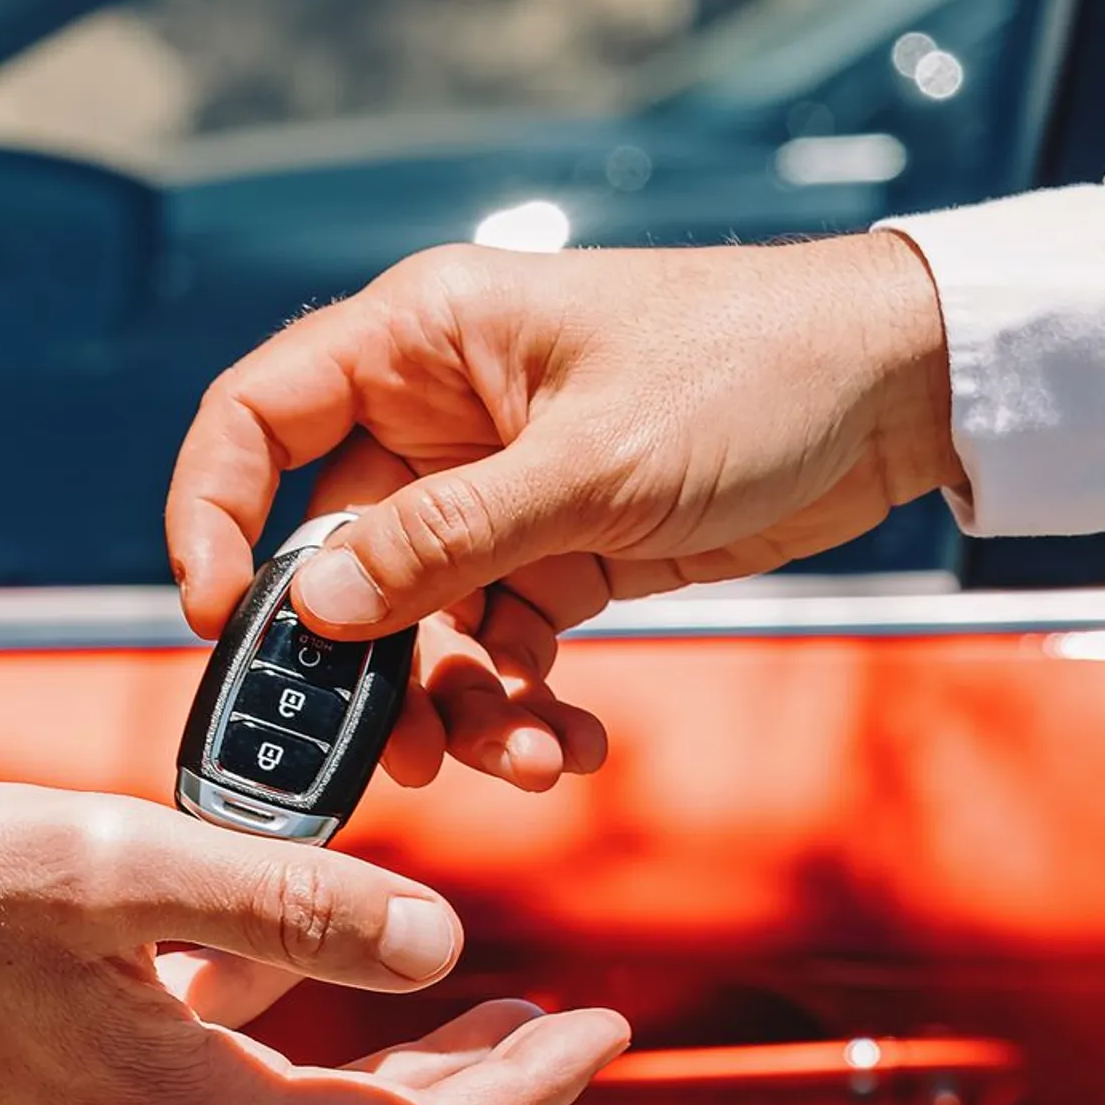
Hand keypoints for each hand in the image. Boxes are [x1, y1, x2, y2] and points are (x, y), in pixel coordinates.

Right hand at [0, 778, 628, 1104]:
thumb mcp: (119, 862)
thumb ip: (288, 901)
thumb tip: (442, 940)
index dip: (521, 1095)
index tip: (604, 1034)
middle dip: (498, 1101)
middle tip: (581, 1029)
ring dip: (428, 1082)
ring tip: (509, 1009)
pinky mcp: (118, 1101)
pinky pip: (267, 1097)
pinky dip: (341, 1052)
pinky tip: (365, 969)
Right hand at [166, 231, 957, 769]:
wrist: (892, 396)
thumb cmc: (746, 375)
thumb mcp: (589, 465)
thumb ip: (446, 540)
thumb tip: (311, 607)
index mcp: (422, 344)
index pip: (260, 419)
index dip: (213, 515)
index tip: (217, 622)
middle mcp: (447, 420)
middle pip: (343, 555)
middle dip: (369, 663)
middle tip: (394, 754)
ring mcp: (508, 496)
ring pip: (431, 622)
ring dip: (462, 703)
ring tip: (520, 760)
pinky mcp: (568, 557)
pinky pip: (508, 644)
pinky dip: (529, 700)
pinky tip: (570, 744)